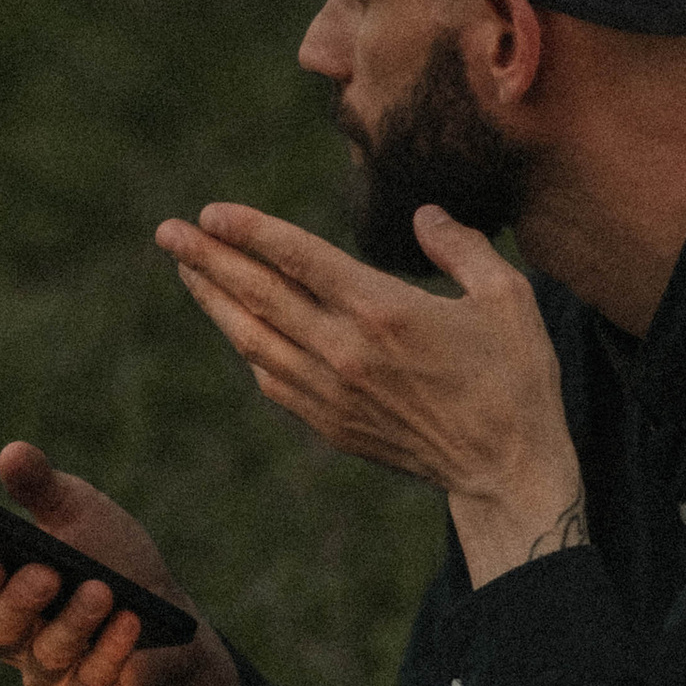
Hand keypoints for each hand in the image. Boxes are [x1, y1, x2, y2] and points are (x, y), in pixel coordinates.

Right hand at [0, 448, 238, 685]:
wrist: (171, 615)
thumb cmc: (112, 556)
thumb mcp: (81, 513)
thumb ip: (43, 489)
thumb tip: (13, 452)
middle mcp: (14, 638)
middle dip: (20, 602)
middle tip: (45, 573)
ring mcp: (46, 673)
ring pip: (45, 656)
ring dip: (75, 622)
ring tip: (102, 590)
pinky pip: (86, 685)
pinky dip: (109, 653)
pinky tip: (129, 623)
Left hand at [156, 203, 586, 585]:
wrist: (505, 472)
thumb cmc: (516, 380)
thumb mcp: (508, 299)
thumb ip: (461, 247)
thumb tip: (423, 216)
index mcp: (384, 310)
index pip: (299, 258)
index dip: (251, 232)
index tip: (211, 212)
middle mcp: (346, 350)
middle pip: (259, 295)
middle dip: (208, 259)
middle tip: (169, 231)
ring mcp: (331, 392)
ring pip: (254, 338)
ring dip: (215, 302)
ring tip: (187, 270)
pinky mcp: (330, 424)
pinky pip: (272, 379)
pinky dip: (248, 347)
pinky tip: (236, 327)